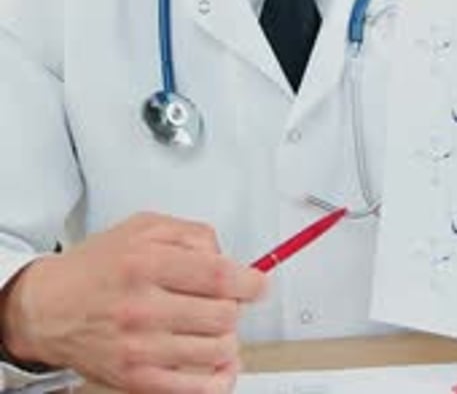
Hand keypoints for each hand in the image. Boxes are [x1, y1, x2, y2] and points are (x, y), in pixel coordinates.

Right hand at [0, 212, 266, 393]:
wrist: (50, 306)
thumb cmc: (97, 266)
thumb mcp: (143, 227)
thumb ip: (190, 234)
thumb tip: (228, 256)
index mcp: (145, 263)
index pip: (217, 275)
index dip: (249, 280)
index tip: (258, 283)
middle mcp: (142, 306)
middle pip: (223, 314)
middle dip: (234, 306)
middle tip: (225, 300)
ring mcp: (140, 347)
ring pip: (217, 351)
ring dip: (227, 338)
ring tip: (214, 327)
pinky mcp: (137, 380)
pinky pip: (197, 389)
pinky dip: (219, 378)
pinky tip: (217, 363)